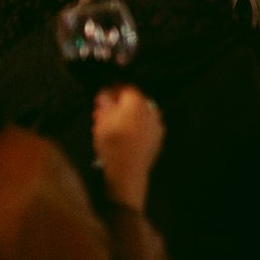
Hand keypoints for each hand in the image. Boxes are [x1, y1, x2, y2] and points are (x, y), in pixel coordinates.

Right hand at [92, 86, 162, 209]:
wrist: (128, 171)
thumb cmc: (113, 144)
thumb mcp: (102, 121)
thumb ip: (105, 103)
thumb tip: (106, 93)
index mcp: (138, 103)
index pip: (125, 88)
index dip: (112, 91)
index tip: (102, 98)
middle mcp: (152, 111)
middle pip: (133, 102)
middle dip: (118, 105)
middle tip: (102, 113)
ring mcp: (157, 125)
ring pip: (139, 114)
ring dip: (125, 116)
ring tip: (109, 126)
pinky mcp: (158, 137)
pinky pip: (145, 126)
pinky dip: (134, 127)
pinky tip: (122, 135)